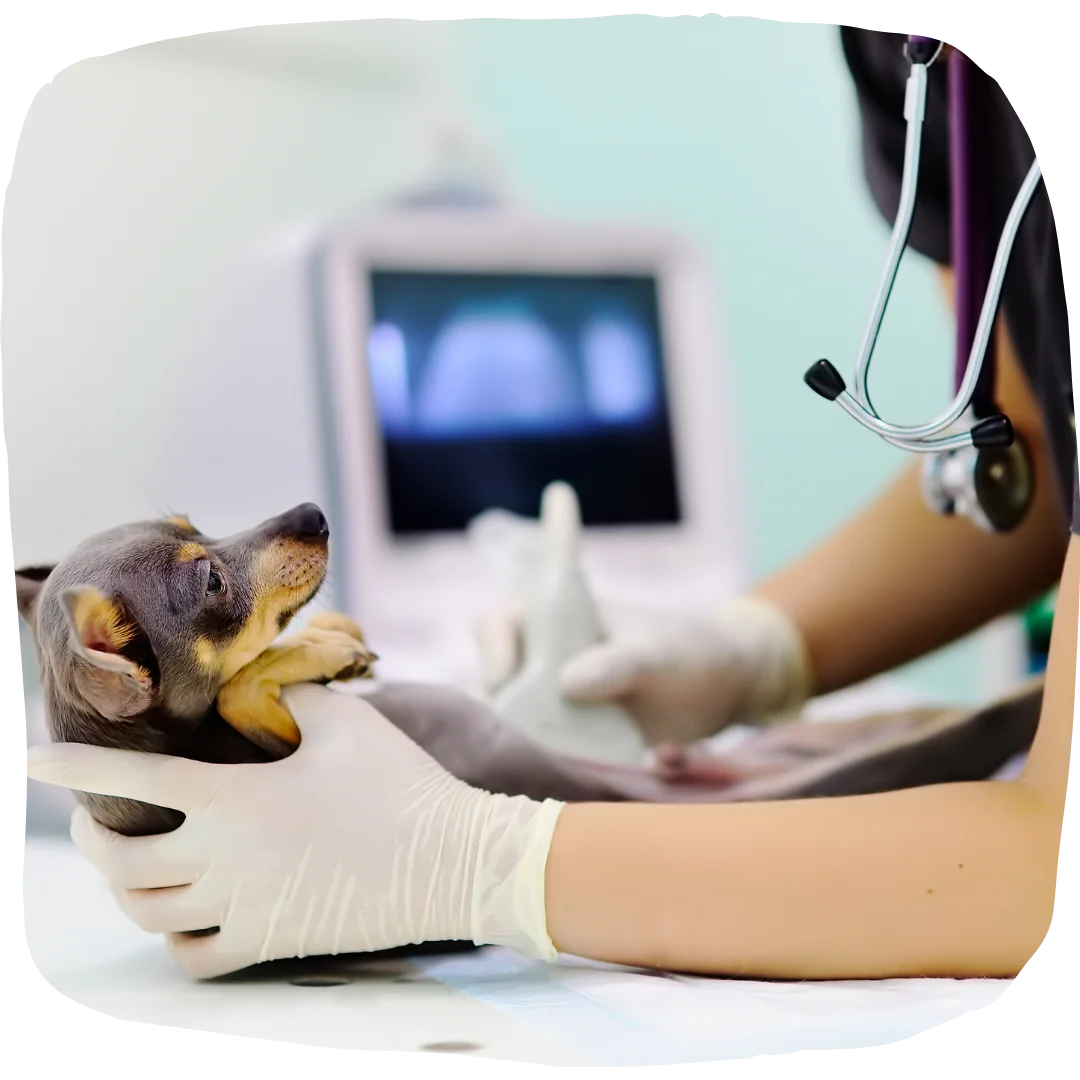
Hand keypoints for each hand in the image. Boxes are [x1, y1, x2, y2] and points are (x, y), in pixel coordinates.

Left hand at [23, 685, 564, 978]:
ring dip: (120, 887)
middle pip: (120, 860)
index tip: (29, 759)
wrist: (451, 860)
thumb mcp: (346, 722)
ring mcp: (243, 908)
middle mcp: (224, 859)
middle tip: (90, 815)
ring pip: (144, 912)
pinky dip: (171, 938)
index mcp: (235, 798)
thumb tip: (261, 677)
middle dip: (89, 836)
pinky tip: (180, 915)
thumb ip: (292, 695)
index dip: (72, 768)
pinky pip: (193, 957)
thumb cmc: (399, 783)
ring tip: (126, 863)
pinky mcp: (270, 942)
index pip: (132, 780)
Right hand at [476, 595, 811, 746]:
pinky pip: (555, 767)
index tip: (510, 683)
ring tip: (577, 770)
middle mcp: (545, 666)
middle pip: (497, 690)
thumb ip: (618, 661)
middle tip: (539, 744)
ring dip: (540, 756)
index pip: (497, 624)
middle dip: (510, 720)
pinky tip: (619, 778)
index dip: (493, 651)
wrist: (728, 686)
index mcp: (556, 623)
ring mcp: (558, 709)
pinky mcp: (577, 749)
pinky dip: (573, 778)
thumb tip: (566, 684)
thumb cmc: (688, 650)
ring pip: (519, 734)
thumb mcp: (659, 651)